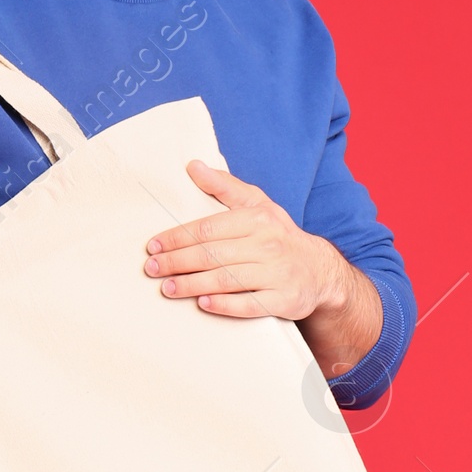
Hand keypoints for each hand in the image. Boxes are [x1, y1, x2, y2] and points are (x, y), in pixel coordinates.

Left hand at [146, 157, 383, 377]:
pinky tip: (202, 305)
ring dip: (193, 285)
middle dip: (177, 262)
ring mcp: (277, 274)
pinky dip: (225, 305)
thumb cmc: (278, 236)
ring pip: (227, 280)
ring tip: (167, 288)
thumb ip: (224, 187)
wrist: (320, 271)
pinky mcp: (284, 300)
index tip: (153, 245)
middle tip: (151, 268)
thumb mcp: (257, 205)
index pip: (208, 228)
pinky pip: (250, 305)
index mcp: (256, 219)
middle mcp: (267, 244)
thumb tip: (193, 166)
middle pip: (213, 254)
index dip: (178, 238)